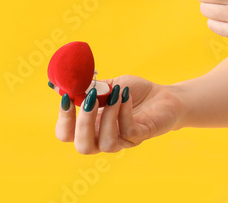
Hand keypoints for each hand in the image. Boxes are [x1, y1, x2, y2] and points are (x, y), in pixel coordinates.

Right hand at [53, 74, 184, 154]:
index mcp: (91, 126)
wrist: (163, 96)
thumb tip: (65, 82)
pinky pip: (128, 131)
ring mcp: (123, 140)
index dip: (63, 119)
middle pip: (83, 147)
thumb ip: (90, 87)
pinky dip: (124, 111)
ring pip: (106, 144)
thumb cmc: (133, 93)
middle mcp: (104, 138)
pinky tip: (126, 95)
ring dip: (108, 116)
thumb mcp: (108, 86)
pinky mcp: (140, 136)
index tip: (67, 97)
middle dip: (83, 124)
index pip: (66, 134)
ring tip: (116, 94)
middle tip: (91, 100)